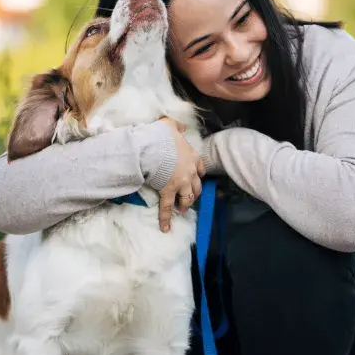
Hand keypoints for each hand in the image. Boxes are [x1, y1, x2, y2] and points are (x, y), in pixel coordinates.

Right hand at [157, 117, 204, 232]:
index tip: (197, 177)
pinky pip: (167, 208)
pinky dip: (166, 219)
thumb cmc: (161, 136)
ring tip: (182, 210)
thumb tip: (181, 126)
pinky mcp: (168, 191)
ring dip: (185, 204)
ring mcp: (180, 183)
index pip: (200, 168)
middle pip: (196, 186)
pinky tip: (166, 229)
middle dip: (194, 192)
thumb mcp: (171, 126)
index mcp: (192, 157)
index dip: (198, 174)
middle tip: (190, 198)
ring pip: (187, 197)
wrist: (153, 146)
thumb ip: (177, 127)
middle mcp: (190, 172)